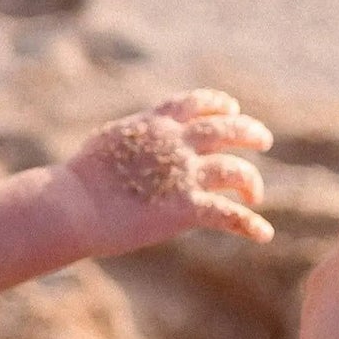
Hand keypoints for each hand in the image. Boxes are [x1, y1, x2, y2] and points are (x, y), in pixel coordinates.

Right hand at [59, 91, 273, 257]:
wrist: (75, 205)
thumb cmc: (79, 179)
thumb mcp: (109, 141)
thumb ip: (135, 138)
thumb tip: (139, 141)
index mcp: (155, 124)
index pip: (196, 103)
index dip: (218, 104)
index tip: (231, 109)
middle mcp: (177, 144)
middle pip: (228, 129)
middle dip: (250, 132)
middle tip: (263, 140)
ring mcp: (185, 175)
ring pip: (236, 171)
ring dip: (251, 182)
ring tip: (255, 194)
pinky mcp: (187, 209)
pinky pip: (229, 216)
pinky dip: (249, 225)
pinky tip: (263, 234)